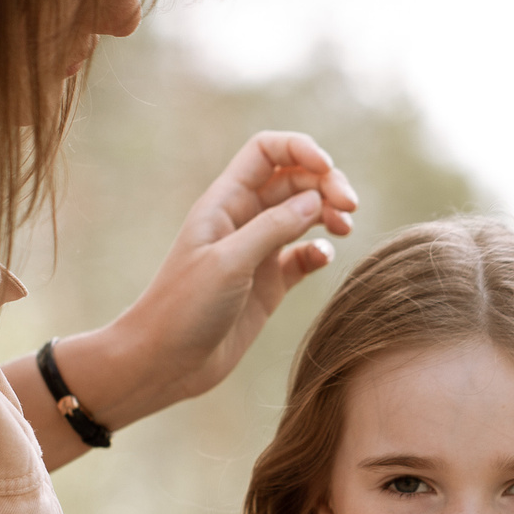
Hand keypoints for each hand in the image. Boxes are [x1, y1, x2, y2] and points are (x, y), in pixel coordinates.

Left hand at [103, 131, 359, 416]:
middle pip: (294, 180)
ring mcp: (257, 252)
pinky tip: (323, 258)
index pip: (266, 152)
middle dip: (325, 184)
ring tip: (345, 227)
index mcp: (225, 202)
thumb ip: (273, 227)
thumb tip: (317, 199)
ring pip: (303, 215)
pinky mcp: (268, 285)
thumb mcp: (229, 263)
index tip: (328, 168)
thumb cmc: (184, 308)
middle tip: (350, 206)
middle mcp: (243, 220)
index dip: (300, 149)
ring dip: (329, 213)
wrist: (163, 363)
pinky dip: (319, 251)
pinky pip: (302, 256)